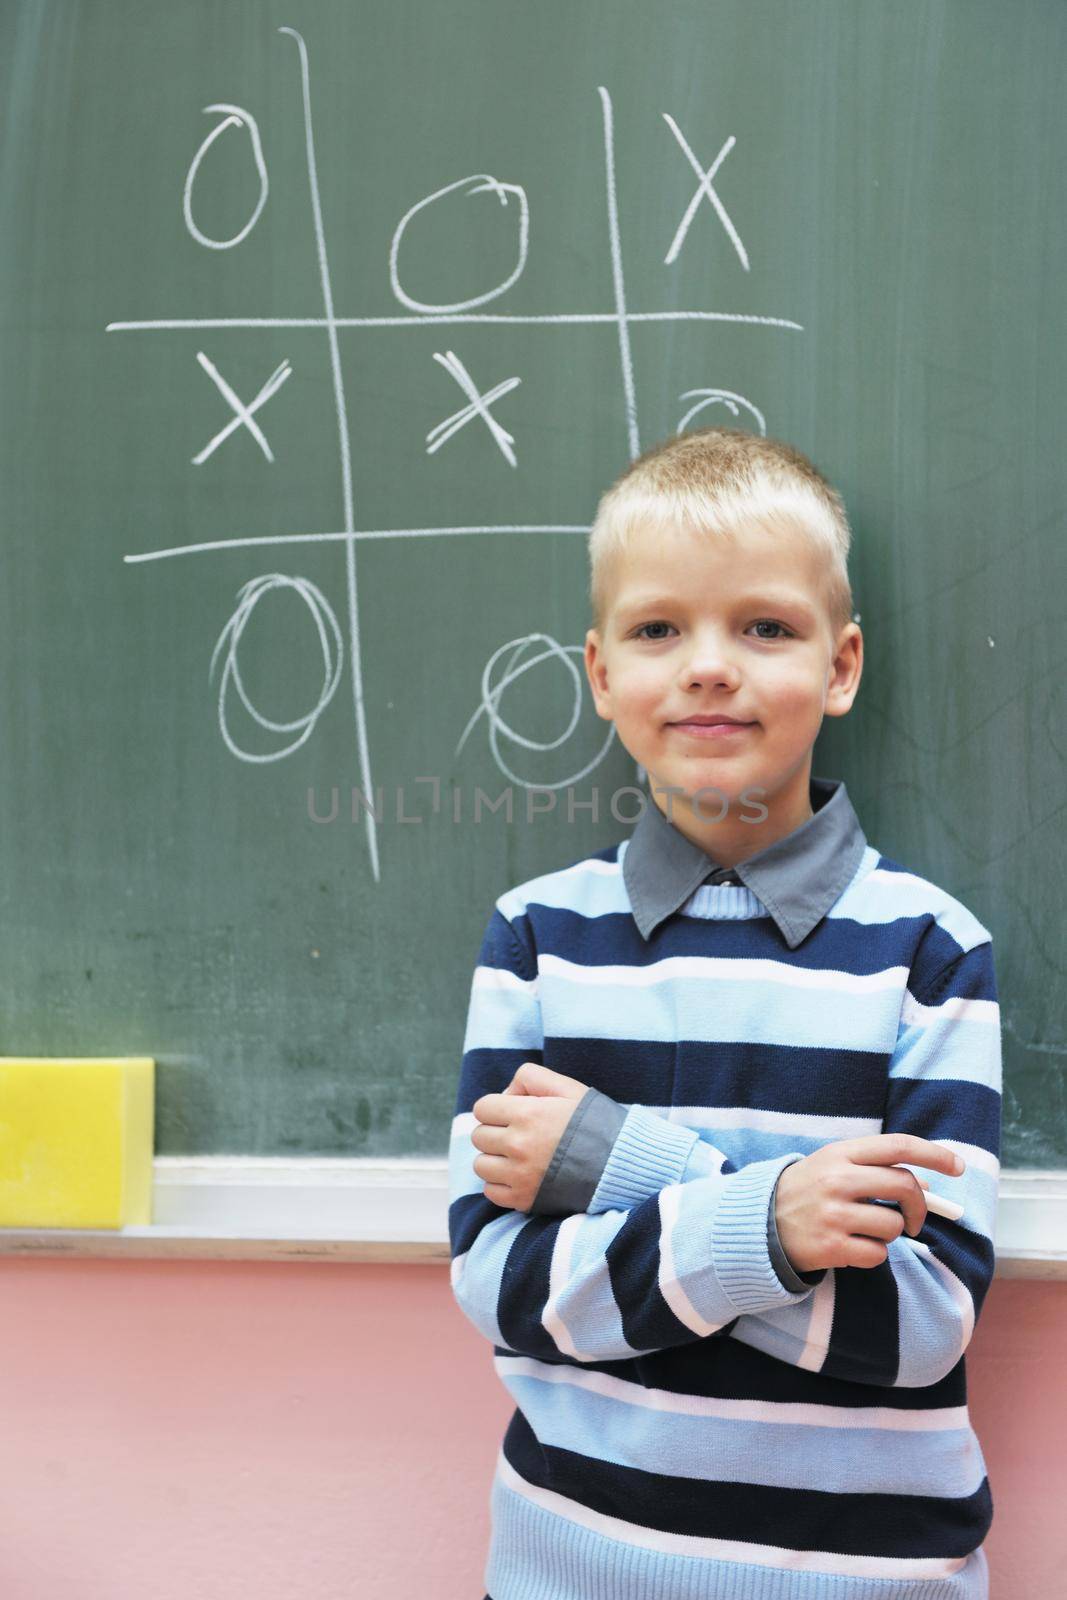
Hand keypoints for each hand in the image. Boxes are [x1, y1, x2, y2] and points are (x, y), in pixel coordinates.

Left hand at [471, 1062, 589, 1211]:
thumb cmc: (593, 1123)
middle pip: (479, 1136)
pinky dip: (500, 1184)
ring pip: (481, 1165)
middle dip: (495, 1132)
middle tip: (519, 1135)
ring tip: (518, 1157)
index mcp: (526, 1114)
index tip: (512, 1114)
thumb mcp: (568, 1088)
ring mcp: (519, 1175)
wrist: (618, 1164)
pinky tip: (520, 1176)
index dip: (496, 1108)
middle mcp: (518, 1145)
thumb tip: (506, 1093)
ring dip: (495, 1160)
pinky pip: (490, 1192)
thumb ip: (532, 1077)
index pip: (482, 1108)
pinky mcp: (524, 1200)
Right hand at [774, 1134, 961, 1272]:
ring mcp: (834, 1213)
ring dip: (891, 1234)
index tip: (958, 1166)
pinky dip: (873, 1254)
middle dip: (920, 1206)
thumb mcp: (836, 1167)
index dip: (934, 1154)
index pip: (898, 1146)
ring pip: (894, 1226)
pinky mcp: (832, 1246)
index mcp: (841, 1153)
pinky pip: (878, 1254)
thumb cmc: (808, 1191)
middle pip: (904, 1186)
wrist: (760, 1223)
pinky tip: (852, 1246)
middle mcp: (838, 1179)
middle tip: (916, 1218)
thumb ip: (876, 1169)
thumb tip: (928, 1185)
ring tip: (866, 1231)